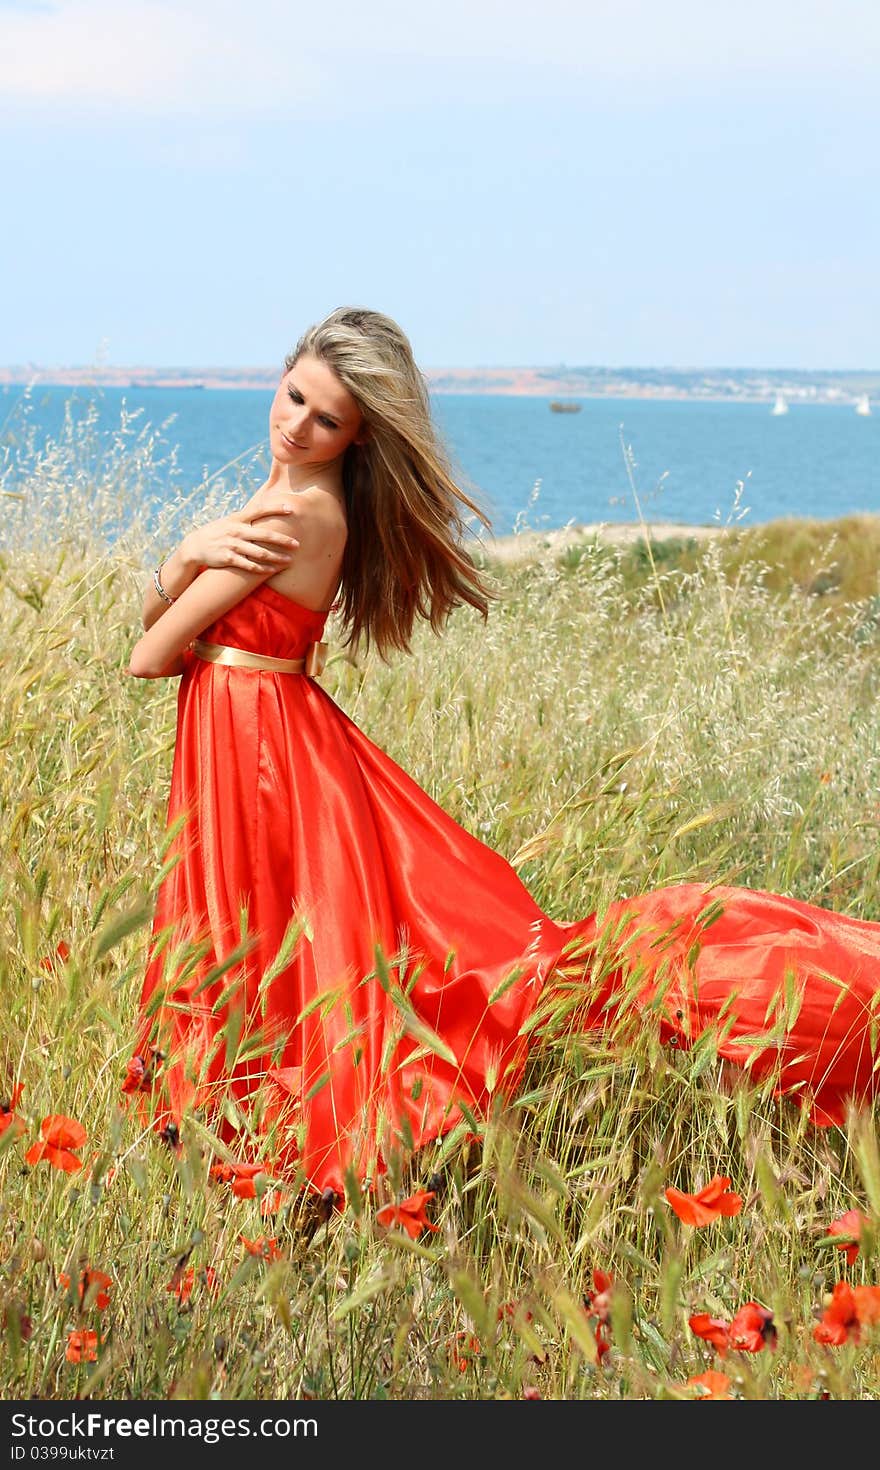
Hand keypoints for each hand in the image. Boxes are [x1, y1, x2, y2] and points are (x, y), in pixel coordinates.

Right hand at [181, 496, 298, 574]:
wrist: (195, 546)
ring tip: (289, 561)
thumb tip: (266, 509)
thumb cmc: (219, 532)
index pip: (259, 510)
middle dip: (283, 540)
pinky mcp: (228, 558)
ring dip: (276, 558)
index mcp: (238, 518)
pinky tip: (272, 570)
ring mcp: (232, 545)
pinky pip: (249, 565)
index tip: (291, 509)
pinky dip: (262, 569)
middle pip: (264, 535)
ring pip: (259, 553)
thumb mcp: (231, 520)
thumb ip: (248, 517)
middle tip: (297, 544)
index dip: (275, 508)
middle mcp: (237, 530)